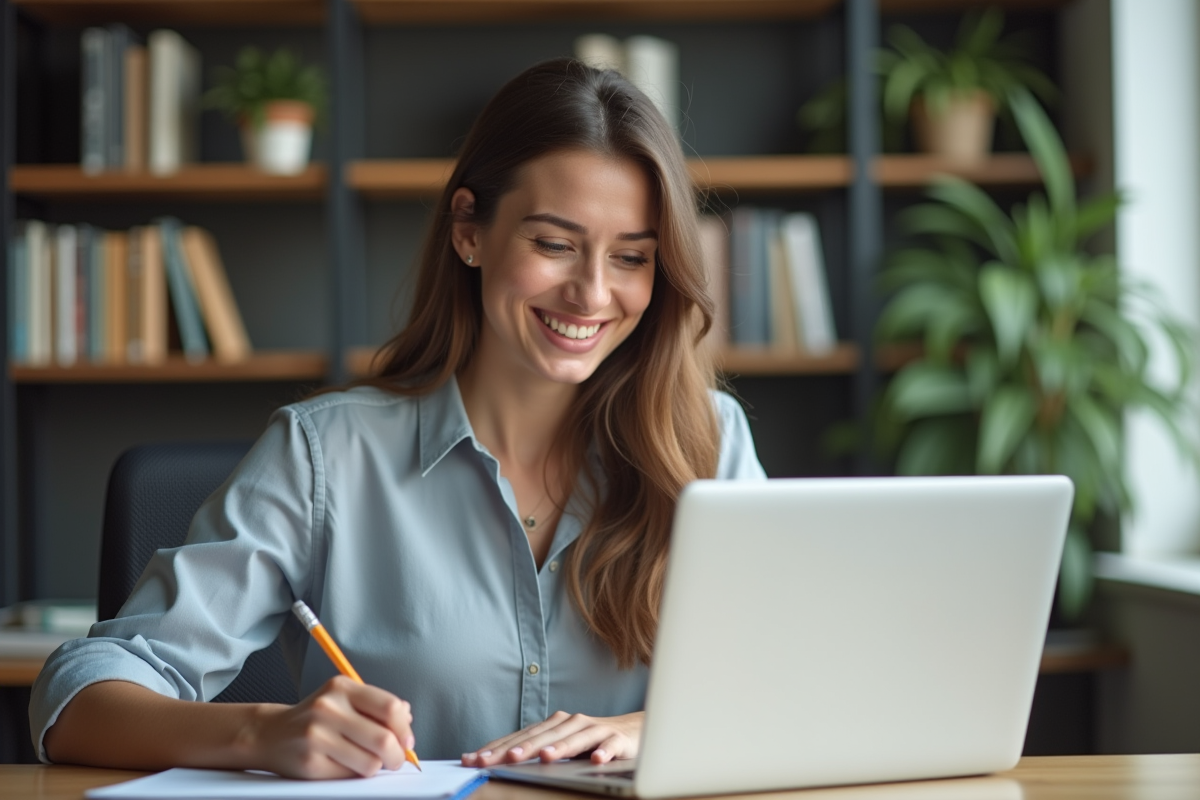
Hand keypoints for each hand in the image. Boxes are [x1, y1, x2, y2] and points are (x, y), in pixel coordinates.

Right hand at [243, 676, 414, 778]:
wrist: (270, 733)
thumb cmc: (314, 717)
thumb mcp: (343, 699)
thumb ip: (376, 705)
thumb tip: (407, 717)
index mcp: (342, 687)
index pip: (390, 708)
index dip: (405, 729)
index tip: (407, 740)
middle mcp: (328, 708)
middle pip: (384, 739)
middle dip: (397, 755)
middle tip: (395, 759)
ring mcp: (317, 735)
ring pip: (370, 763)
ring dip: (376, 767)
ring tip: (368, 761)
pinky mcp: (310, 762)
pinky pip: (349, 776)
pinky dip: (355, 774)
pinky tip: (345, 764)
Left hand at [461, 711, 641, 766]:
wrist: (634, 731)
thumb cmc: (590, 741)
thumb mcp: (560, 746)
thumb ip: (534, 752)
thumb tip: (497, 760)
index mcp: (553, 725)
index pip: (520, 737)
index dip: (497, 747)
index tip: (474, 759)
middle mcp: (571, 723)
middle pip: (542, 736)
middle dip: (520, 749)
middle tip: (500, 760)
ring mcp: (595, 729)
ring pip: (575, 738)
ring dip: (560, 747)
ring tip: (544, 758)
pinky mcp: (618, 739)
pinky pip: (610, 746)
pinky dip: (604, 752)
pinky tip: (597, 760)